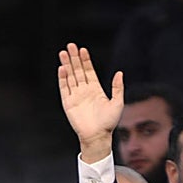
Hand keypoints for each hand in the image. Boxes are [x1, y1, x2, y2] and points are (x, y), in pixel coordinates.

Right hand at [57, 43, 123, 163]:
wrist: (97, 136)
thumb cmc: (109, 122)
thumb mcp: (117, 103)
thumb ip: (117, 88)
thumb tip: (120, 73)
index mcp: (96, 89)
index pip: (89, 71)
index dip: (85, 60)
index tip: (83, 50)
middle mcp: (85, 91)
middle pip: (78, 71)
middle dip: (74, 58)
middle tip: (70, 46)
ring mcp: (76, 96)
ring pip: (70, 77)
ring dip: (67, 65)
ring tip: (63, 53)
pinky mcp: (68, 103)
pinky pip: (64, 88)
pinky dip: (63, 78)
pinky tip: (62, 68)